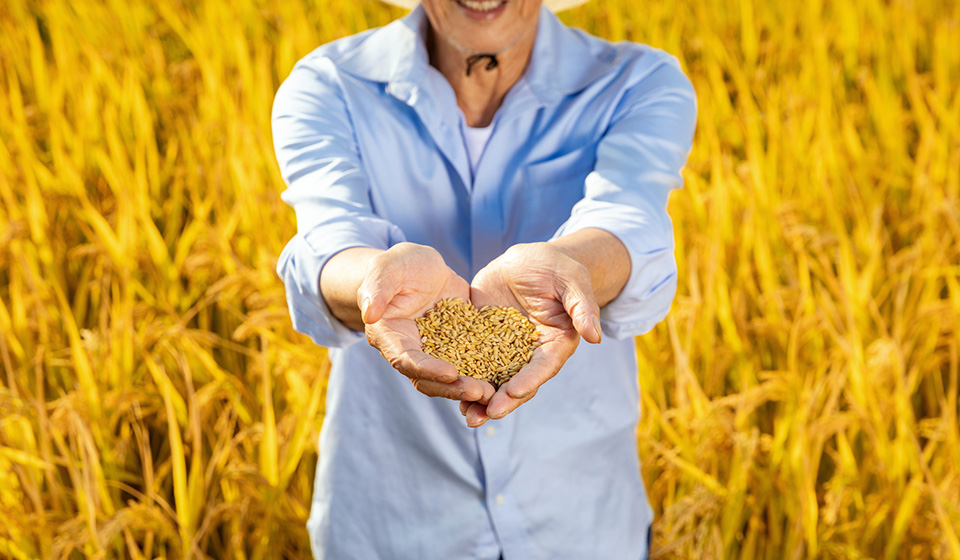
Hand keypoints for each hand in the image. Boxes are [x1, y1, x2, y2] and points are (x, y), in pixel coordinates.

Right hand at [359, 243, 495, 402]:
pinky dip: (487, 372)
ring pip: (452, 378)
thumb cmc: (397, 265)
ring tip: (495, 392)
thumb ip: (377, 288)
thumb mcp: (387, 268)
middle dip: (455, 387)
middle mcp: (412, 351)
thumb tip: (370, 314)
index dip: (427, 369)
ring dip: (472, 387)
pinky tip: (509, 377)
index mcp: (391, 337)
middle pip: (430, 379)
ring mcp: (437, 352)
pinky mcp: (459, 345)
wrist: (420, 267)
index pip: (406, 360)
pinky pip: (473, 363)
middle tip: (481, 392)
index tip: (450, 373)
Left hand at [461, 243, 601, 425]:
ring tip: (467, 417)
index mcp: (554, 344)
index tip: (514, 393)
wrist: (526, 260)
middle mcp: (528, 354)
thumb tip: (595, 337)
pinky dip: (461, 376)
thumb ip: (582, 308)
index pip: (542, 367)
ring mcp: (503, 349)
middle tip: (486, 414)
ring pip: (492, 379)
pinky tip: (446, 388)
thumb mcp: (572, 281)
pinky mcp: (481, 339)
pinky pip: (470, 360)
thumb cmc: (556, 268)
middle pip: (516, 382)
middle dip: (502, 400)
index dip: (529, 381)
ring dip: (480, 398)